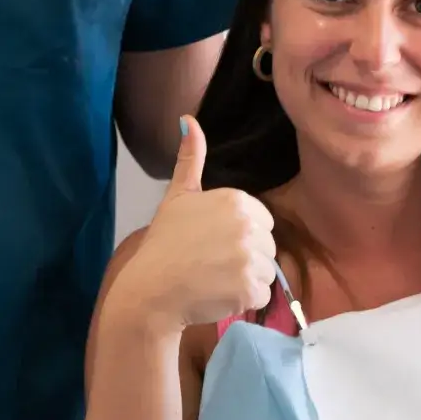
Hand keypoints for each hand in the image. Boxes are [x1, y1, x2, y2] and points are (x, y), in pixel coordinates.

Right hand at [111, 117, 277, 332]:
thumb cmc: (165, 241)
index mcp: (237, 200)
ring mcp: (252, 258)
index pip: (261, 220)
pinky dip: (245, 300)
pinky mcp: (251, 289)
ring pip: (267, 271)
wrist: (152, 287)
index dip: (239, 234)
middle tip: (212, 262)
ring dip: (247, 279)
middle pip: (267, 245)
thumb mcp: (178, 195)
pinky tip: (220, 294)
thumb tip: (188, 119)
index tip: (214, 243)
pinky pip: (263, 295)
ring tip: (216, 279)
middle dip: (246, 256)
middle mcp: (249, 226)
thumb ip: (190, 159)